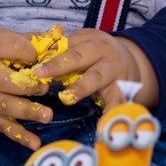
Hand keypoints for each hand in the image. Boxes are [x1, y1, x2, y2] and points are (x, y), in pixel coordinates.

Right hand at [0, 28, 53, 149]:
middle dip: (25, 86)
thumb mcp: (6, 36)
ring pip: (3, 106)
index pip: (10, 46)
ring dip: (26, 111)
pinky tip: (35, 143)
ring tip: (48, 115)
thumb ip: (34, 38)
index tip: (39, 55)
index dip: (28, 52)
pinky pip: (1, 125)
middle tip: (44, 88)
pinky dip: (18, 136)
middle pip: (3, 81)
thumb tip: (60, 31)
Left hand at [33, 28, 155, 109]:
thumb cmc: (98, 55)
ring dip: (81, 88)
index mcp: (87, 40)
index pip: (64, 45)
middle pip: (79, 57)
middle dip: (58, 65)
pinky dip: (111, 112)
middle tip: (40, 75)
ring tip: (66, 99)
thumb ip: (60, 51)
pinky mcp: (124, 88)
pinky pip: (118, 101)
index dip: (47, 55)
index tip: (30, 64)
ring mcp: (114, 70)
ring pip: (97, 77)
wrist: (134, 59)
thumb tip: (31, 60)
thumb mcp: (83, 45)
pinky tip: (102, 125)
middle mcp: (102, 52)